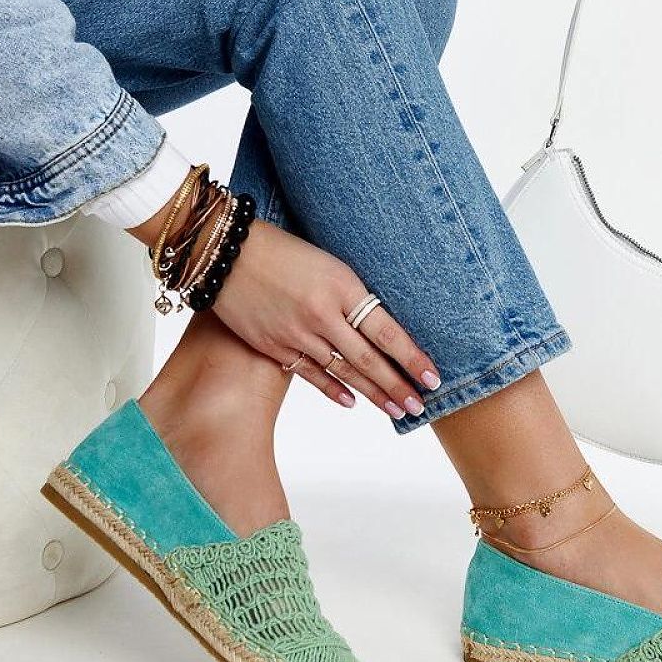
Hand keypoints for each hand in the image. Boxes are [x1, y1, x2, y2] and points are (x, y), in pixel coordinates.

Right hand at [212, 220, 439, 419]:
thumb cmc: (284, 250)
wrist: (228, 252)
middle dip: (398, 386)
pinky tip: (352, 403)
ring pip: (344, 371)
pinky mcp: (275, 346)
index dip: (412, 358)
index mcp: (342, 286)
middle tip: (421, 406)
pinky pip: (310, 374)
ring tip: (397, 411)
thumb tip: (381, 326)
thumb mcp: (329, 263)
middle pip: (369, 359)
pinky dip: (333, 390)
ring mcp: (297, 333)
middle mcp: (323, 314)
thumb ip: (353, 294)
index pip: (387, 331)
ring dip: (373, 394)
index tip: (433, 377)